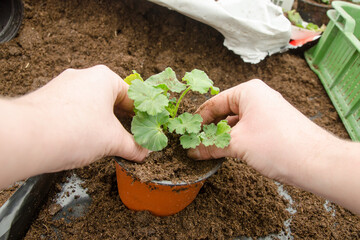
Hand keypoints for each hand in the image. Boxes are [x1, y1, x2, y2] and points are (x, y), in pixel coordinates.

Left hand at [0, 65, 147, 187]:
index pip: (131, 95)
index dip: (141, 114)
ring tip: (105, 141)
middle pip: (110, 99)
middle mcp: (82, 76)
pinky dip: (81, 123)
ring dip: (101, 122)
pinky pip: (73, 110)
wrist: (28, 138)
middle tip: (128, 136)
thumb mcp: (112, 141)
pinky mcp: (48, 99)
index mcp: (103, 78)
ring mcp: (62, 86)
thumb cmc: (74, 130)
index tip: (145, 127)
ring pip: (90, 104)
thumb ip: (133, 146)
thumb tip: (143, 152)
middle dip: (120, 119)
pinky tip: (82, 140)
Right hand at [188, 79, 359, 214]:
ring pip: (236, 122)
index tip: (187, 133)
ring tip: (208, 149)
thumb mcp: (237, 144)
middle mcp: (258, 97)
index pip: (214, 103)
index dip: (199, 119)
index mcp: (248, 91)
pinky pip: (247, 129)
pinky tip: (228, 152)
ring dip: (223, 135)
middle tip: (195, 142)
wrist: (316, 163)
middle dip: (210, 128)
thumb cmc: (277, 145)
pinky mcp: (273, 126)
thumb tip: (192, 151)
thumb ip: (210, 146)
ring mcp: (267, 111)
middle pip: (224, 111)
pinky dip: (236, 139)